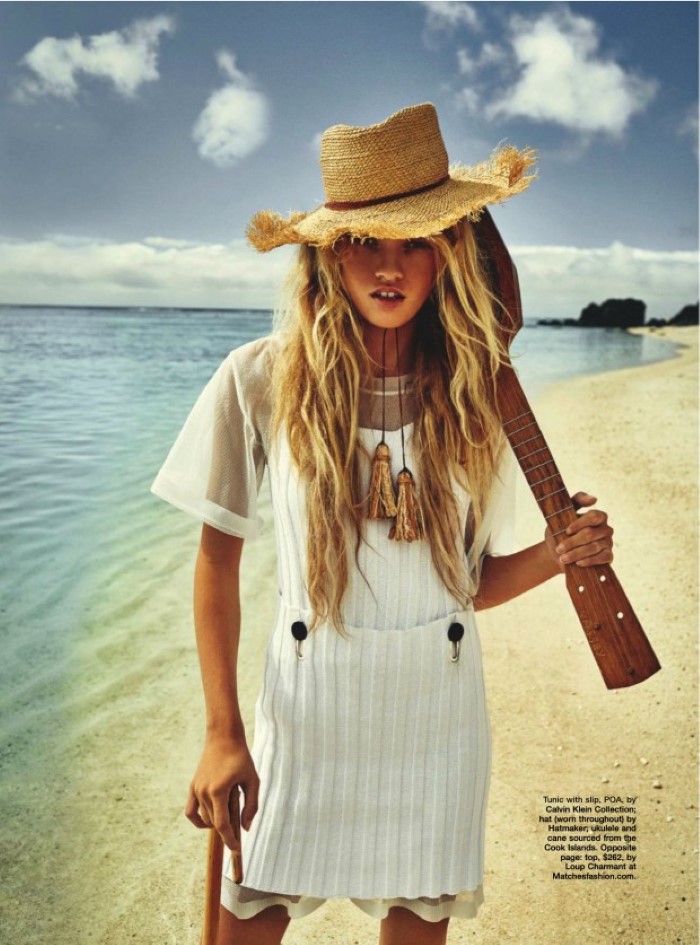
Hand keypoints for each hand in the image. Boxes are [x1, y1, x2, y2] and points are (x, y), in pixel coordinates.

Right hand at [184, 734, 259, 852]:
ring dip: (216, 822)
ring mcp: (196, 789)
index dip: (229, 840)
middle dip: (226, 829)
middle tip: (239, 823)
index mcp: (219, 791)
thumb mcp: (253, 780)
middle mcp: (204, 791)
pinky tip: (209, 821)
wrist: (223, 737)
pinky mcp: (192, 786)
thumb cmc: (241, 758)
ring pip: (204, 818)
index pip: (222, 824)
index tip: (236, 849)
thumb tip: (245, 829)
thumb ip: (251, 806)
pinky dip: (198, 820)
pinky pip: (191, 811)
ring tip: (230, 810)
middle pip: (213, 823)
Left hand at [545, 491, 613, 571]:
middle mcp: (606, 529)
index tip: (566, 530)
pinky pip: (603, 558)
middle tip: (559, 549)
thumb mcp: (565, 513)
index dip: (580, 523)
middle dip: (572, 542)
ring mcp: (608, 543)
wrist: (559, 552)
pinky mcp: (609, 556)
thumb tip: (594, 499)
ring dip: (576, 554)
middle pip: (591, 534)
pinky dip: (589, 561)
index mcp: (598, 516)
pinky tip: (578, 563)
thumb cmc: (562, 530)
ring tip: (563, 558)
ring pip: (594, 547)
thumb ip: (578, 500)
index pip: (594, 516)